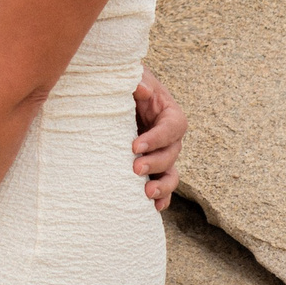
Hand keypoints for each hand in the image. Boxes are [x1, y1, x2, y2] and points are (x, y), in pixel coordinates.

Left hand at [132, 65, 186, 209]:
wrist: (113, 96)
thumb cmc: (125, 84)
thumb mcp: (130, 76)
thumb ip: (137, 80)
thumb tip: (144, 90)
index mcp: (169, 113)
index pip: (172, 127)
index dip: (157, 139)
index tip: (135, 146)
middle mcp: (169, 137)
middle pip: (172, 153)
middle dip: (155, 163)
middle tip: (135, 168)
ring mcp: (161, 154)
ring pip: (171, 173)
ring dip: (162, 185)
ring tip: (147, 193)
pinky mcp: (151, 166)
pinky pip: (161, 183)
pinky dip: (161, 197)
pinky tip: (154, 208)